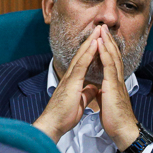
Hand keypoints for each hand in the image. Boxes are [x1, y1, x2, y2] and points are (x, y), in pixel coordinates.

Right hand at [34, 26, 101, 141]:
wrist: (53, 124)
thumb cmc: (64, 116)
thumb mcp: (80, 101)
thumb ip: (86, 92)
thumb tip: (94, 88)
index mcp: (73, 80)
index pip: (84, 61)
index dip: (91, 49)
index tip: (99, 39)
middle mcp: (70, 76)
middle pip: (82, 54)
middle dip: (91, 40)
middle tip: (99, 27)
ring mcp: (70, 77)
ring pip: (82, 55)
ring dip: (91, 41)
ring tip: (99, 30)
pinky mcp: (71, 82)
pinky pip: (81, 65)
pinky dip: (88, 53)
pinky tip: (95, 44)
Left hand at [95, 25, 139, 149]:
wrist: (123, 130)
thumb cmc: (115, 119)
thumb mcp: (107, 102)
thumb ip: (104, 92)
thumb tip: (99, 89)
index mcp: (114, 82)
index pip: (111, 61)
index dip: (106, 48)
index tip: (101, 37)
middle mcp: (117, 79)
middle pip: (113, 55)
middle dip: (108, 40)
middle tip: (103, 26)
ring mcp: (116, 81)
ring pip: (112, 57)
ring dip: (106, 42)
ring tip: (101, 29)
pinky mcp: (113, 86)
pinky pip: (109, 66)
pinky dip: (105, 53)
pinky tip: (101, 44)